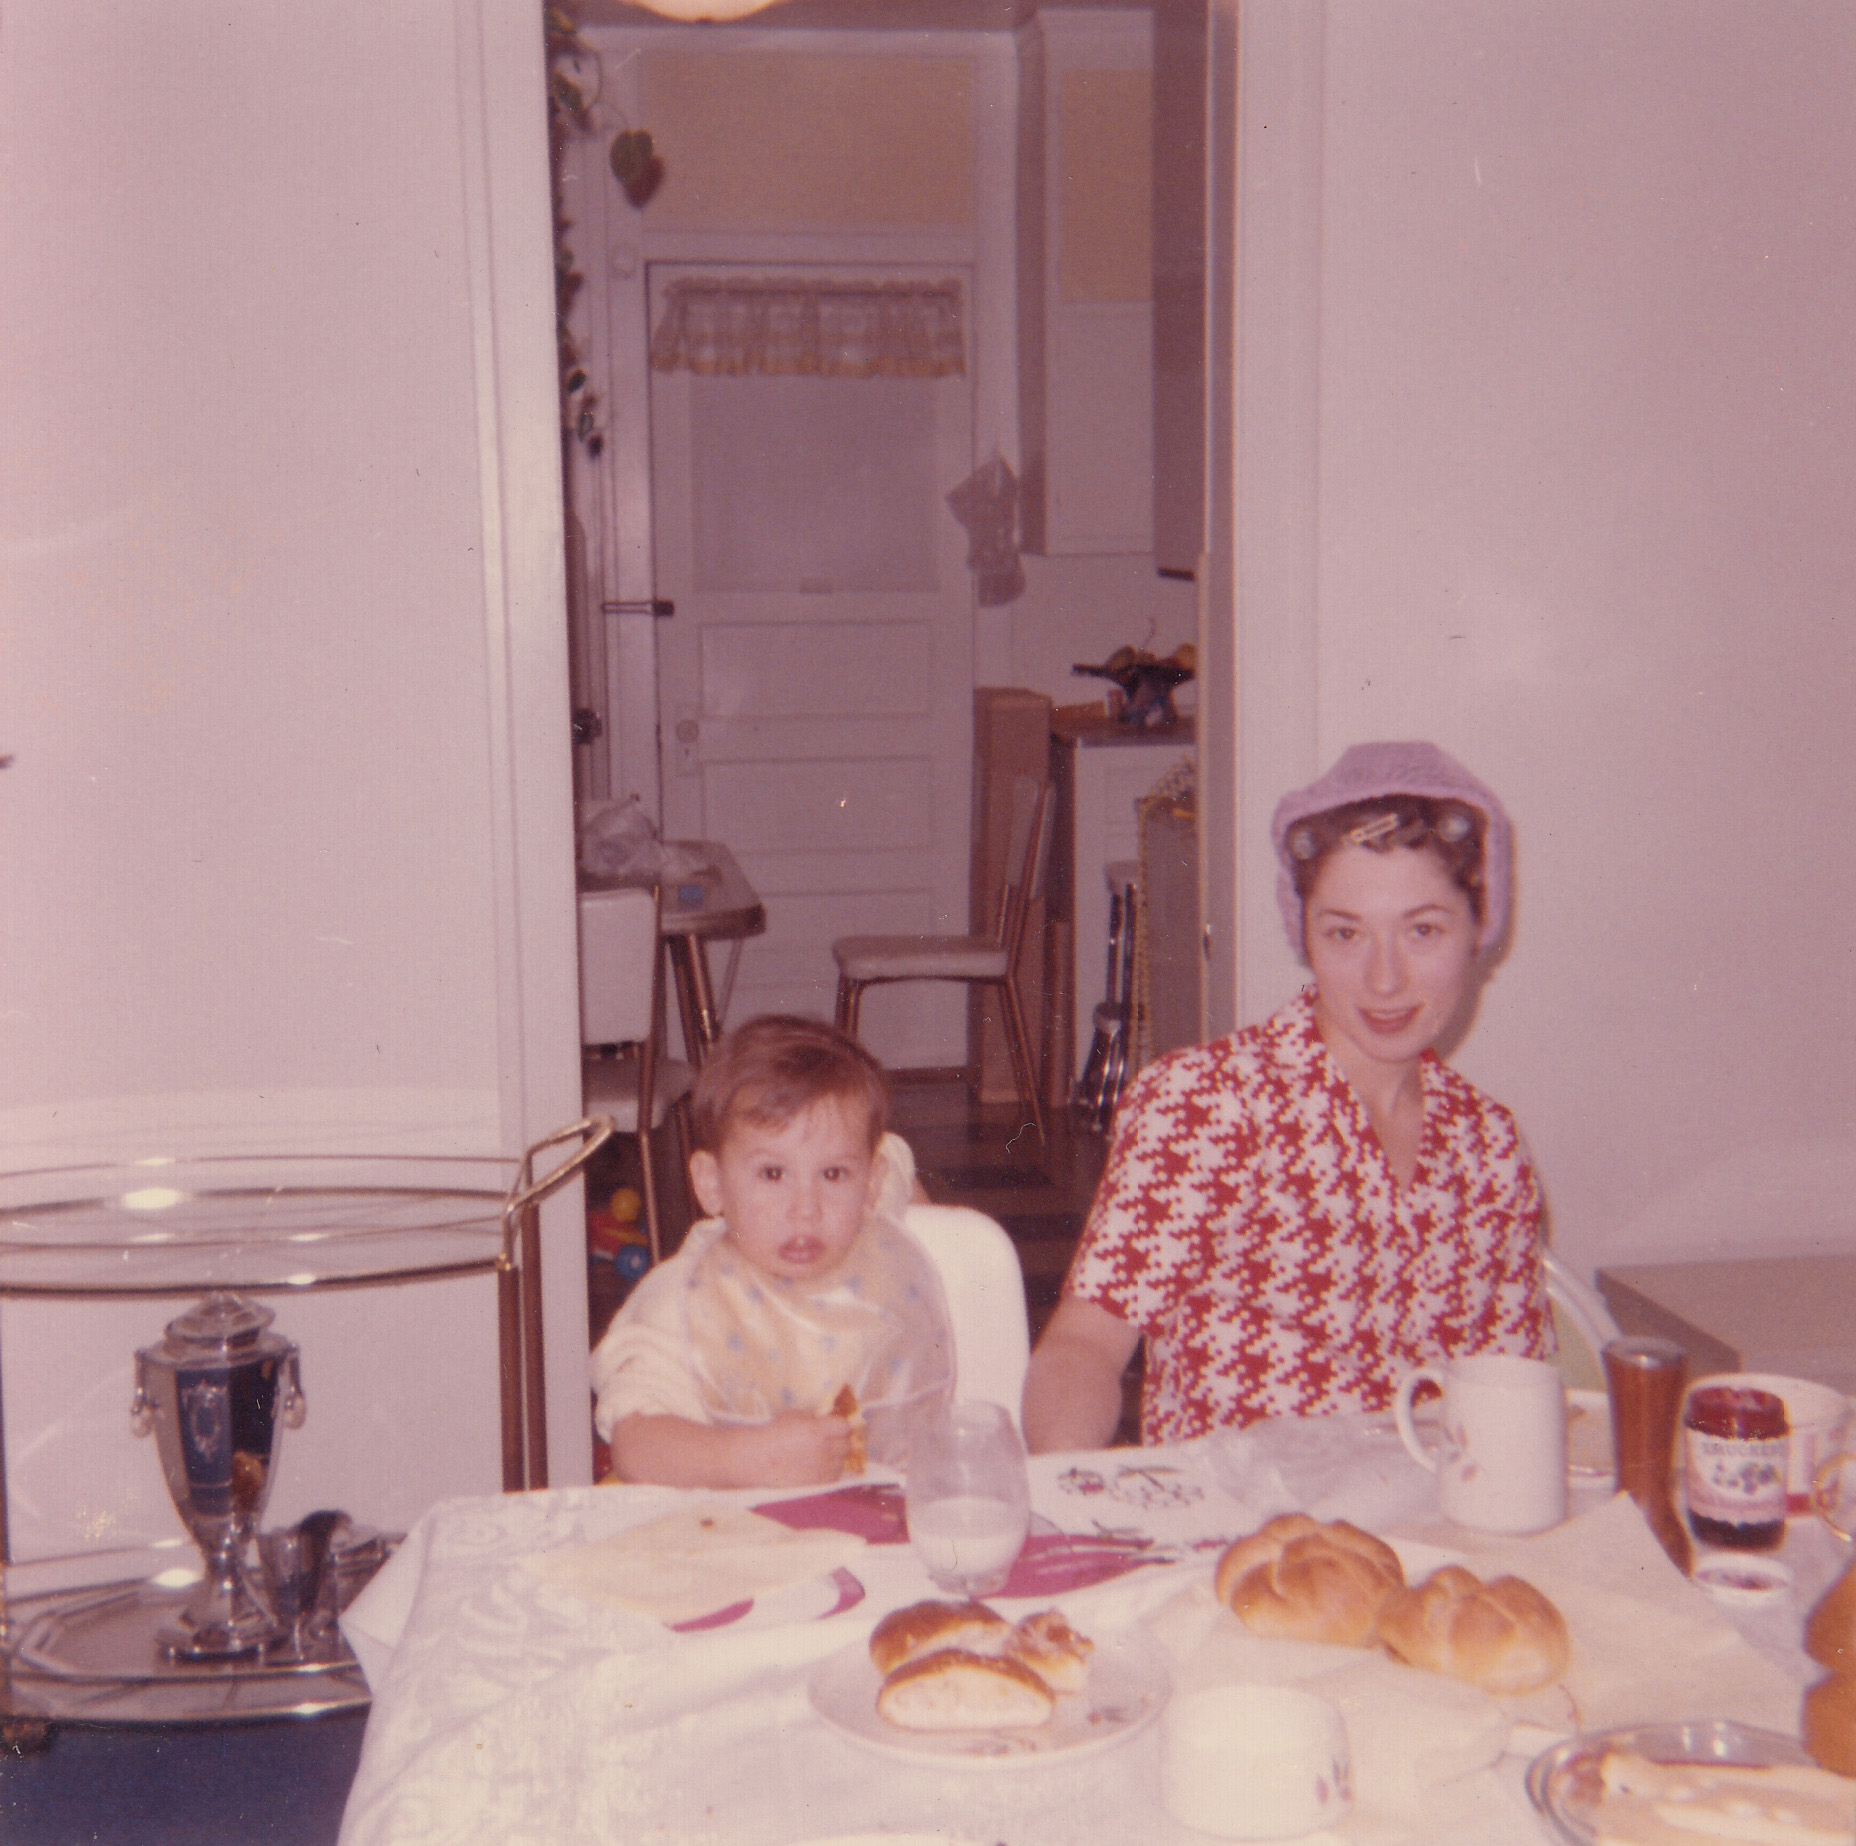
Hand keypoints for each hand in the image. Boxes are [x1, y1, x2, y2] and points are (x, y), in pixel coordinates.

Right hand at [732, 1411, 852, 1485]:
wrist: (759, 1458)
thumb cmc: (774, 1433)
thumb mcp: (796, 1416)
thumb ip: (816, 1418)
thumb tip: (829, 1419)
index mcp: (818, 1430)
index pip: (845, 1426)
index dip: (841, 1424)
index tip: (836, 1424)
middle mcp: (823, 1450)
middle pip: (846, 1445)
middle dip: (840, 1440)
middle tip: (831, 1438)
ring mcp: (821, 1469)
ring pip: (841, 1462)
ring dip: (836, 1457)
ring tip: (824, 1453)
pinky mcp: (816, 1483)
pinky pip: (833, 1476)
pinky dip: (831, 1470)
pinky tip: (820, 1466)